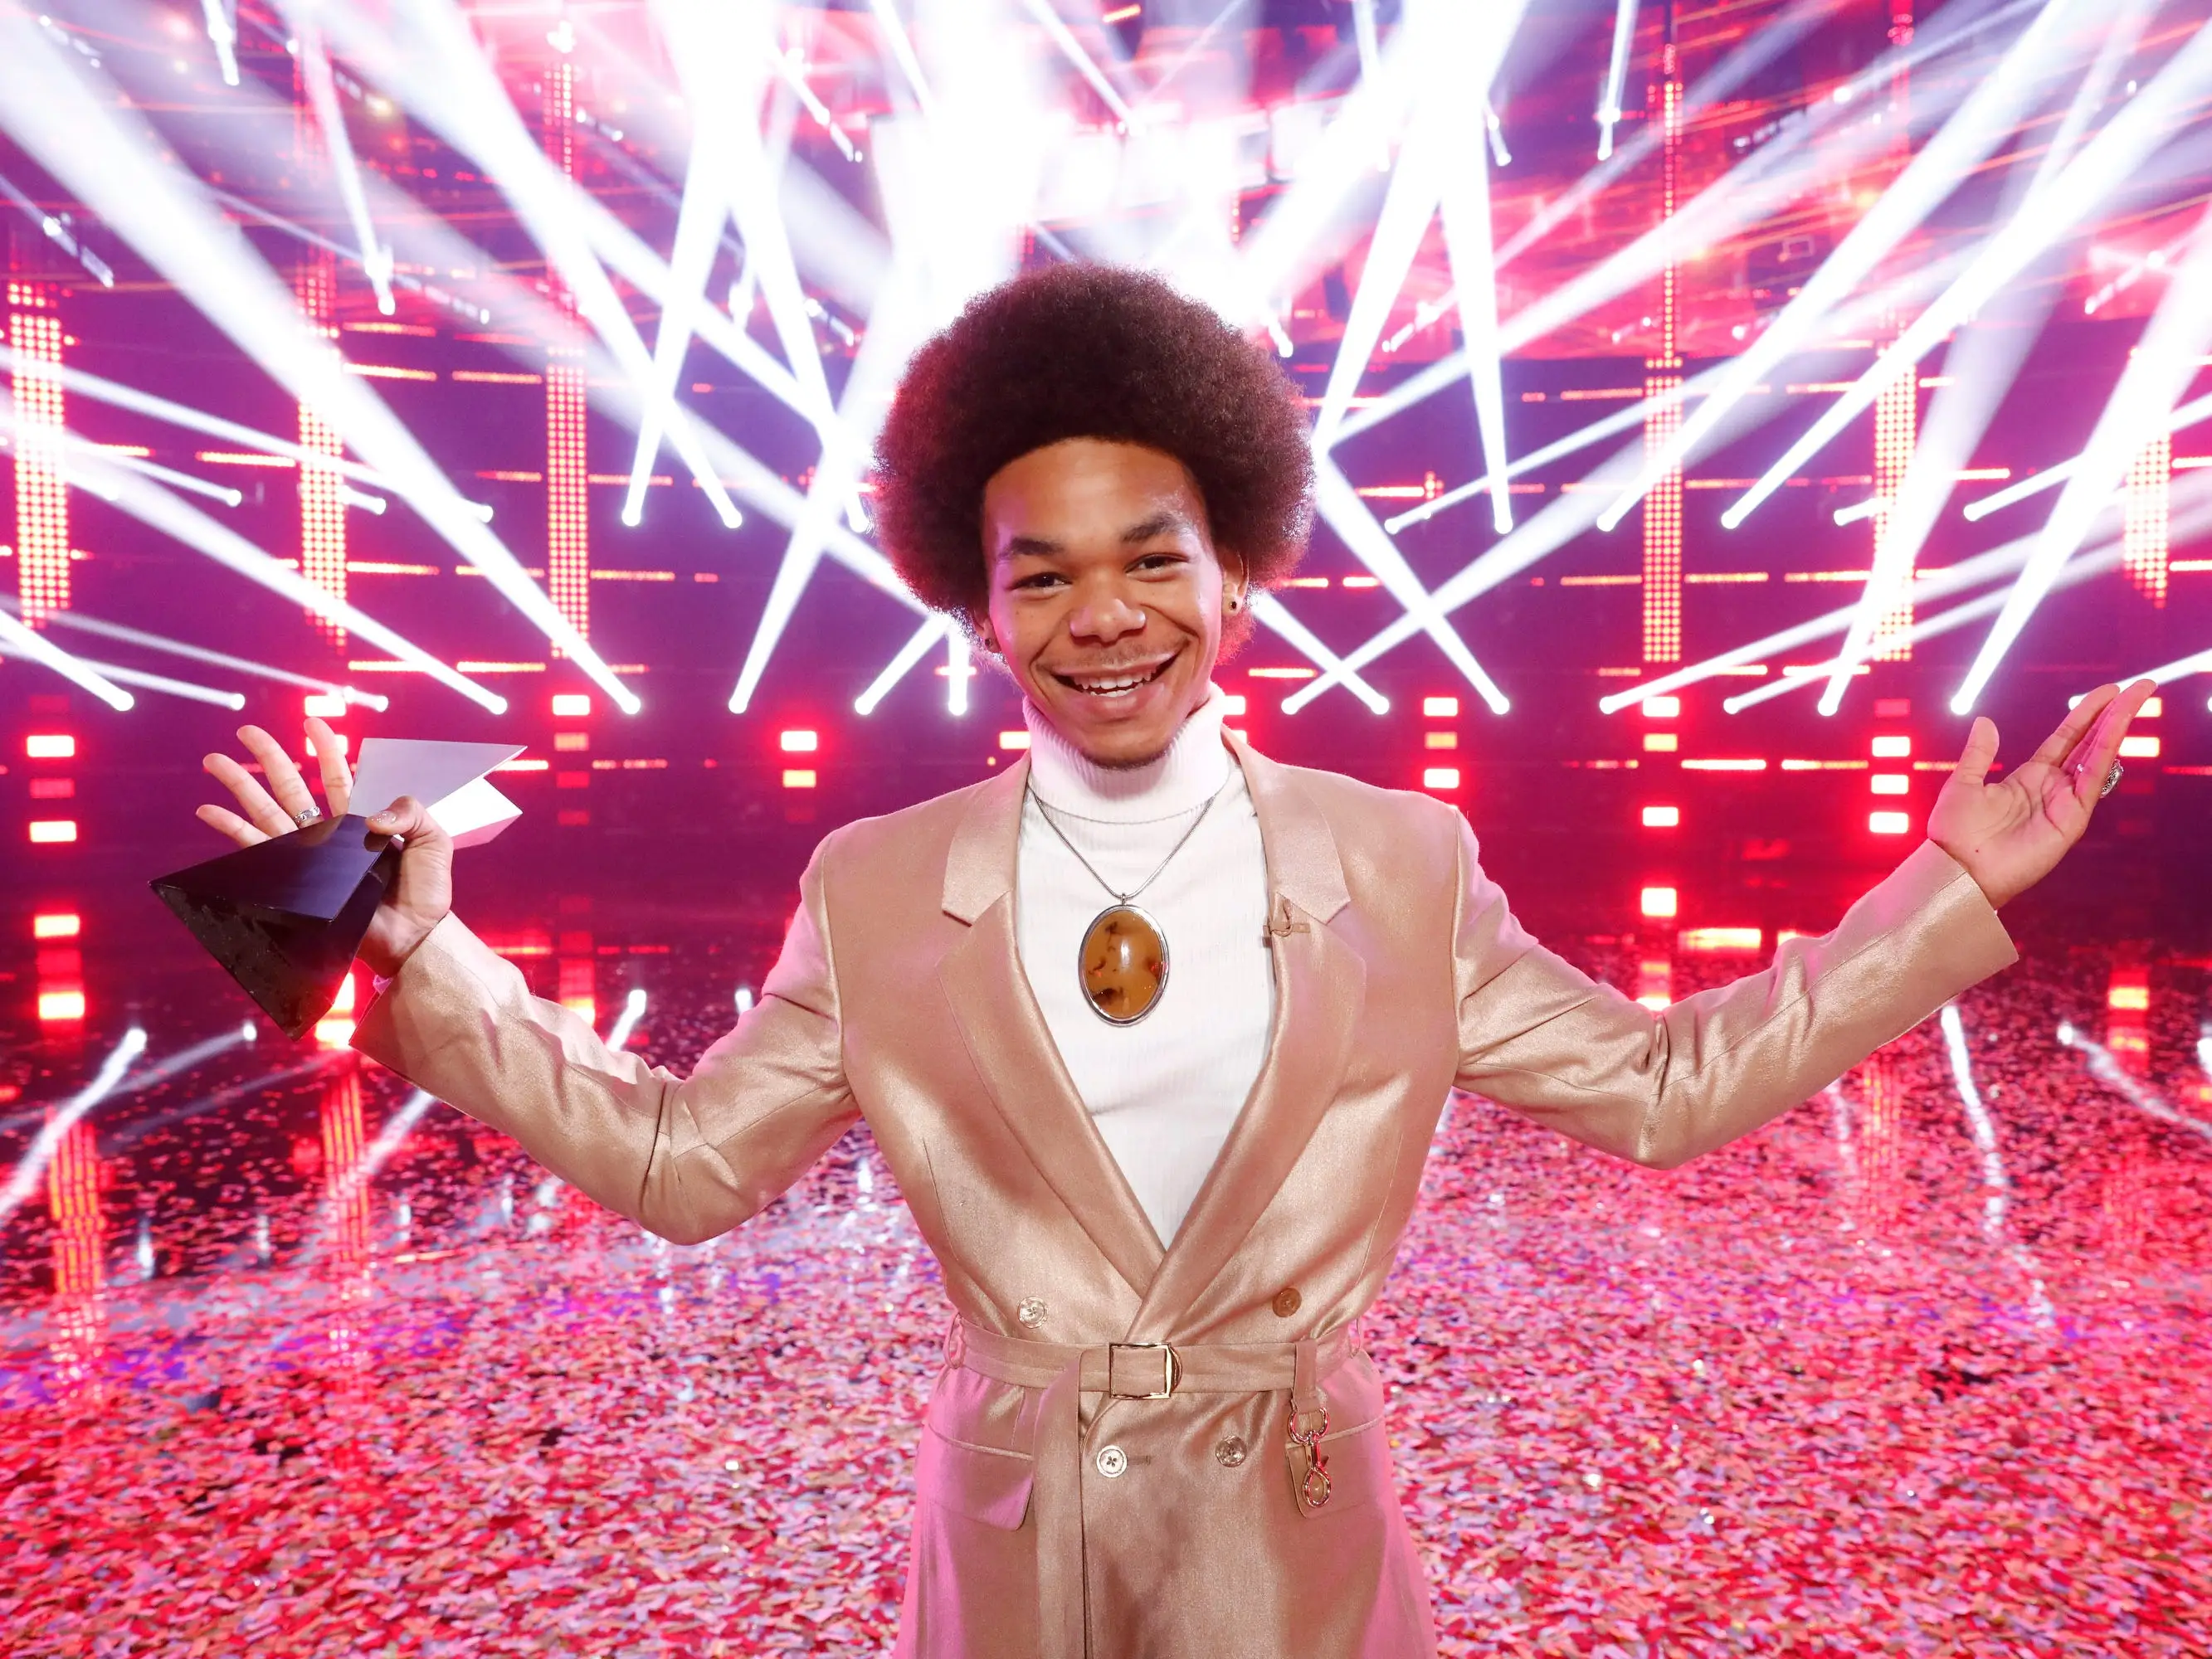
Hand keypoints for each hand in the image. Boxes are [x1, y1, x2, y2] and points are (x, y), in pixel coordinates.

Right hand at [196, 717, 453, 974]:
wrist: (414, 935)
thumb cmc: (427, 891)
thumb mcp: (434, 839)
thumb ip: (411, 812)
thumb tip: (370, 815)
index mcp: (364, 818)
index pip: (339, 775)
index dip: (325, 749)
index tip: (310, 723)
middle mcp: (332, 833)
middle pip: (293, 786)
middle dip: (269, 758)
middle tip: (246, 732)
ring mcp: (313, 855)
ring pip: (268, 811)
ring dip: (241, 785)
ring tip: (215, 762)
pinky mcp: (300, 879)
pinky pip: (259, 849)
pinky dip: (233, 830)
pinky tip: (210, 812)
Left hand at [1927, 680, 2156, 907]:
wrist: (1956, 868)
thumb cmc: (1955, 833)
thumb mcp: (1964, 783)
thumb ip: (1979, 753)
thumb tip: (1984, 721)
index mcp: (2030, 778)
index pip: (2066, 739)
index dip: (2086, 714)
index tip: (2107, 692)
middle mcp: (2053, 788)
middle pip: (2090, 743)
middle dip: (2114, 714)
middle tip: (2139, 686)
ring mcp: (2065, 804)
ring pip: (2097, 757)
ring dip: (2117, 727)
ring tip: (2135, 697)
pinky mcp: (2071, 820)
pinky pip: (2091, 780)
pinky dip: (2104, 754)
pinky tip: (2115, 730)